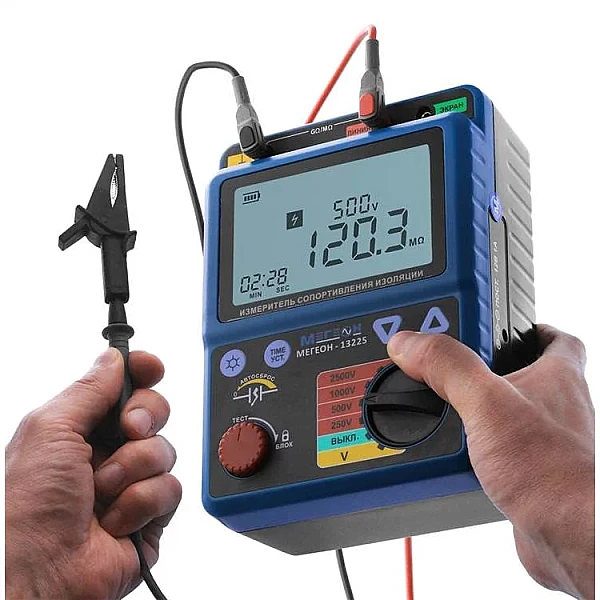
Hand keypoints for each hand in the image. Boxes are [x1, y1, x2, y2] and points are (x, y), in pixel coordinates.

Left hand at [5, 349, 181, 599]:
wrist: (42, 577)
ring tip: (104, 492)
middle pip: (152, 412)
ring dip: (134, 469)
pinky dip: (142, 502)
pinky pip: (171, 488)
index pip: (123, 386)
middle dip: (143, 418)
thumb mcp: (49, 431)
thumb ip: (88, 388)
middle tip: (128, 430)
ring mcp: (130, 482)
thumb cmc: (26, 510)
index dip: (142, 372)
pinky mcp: (150, 513)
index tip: (150, 366)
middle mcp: (107, 451)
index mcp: (80, 428)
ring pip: (165, 450)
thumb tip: (114, 358)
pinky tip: (115, 520)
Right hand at [387, 325, 593, 598]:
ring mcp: (541, 440)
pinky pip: (496, 447)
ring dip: (473, 409)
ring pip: (504, 413)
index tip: (493, 323)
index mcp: (554, 377)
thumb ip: (447, 366)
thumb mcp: (486, 404)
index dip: (525, 326)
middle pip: (519, 373)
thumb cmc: (554, 474)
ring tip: (440, 407)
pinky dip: (472, 446)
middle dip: (483, 368)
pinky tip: (452, 454)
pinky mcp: (526, 471)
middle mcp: (551, 406)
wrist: (572, 539)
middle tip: (449, 362)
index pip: (552, 337)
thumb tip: (410, 342)